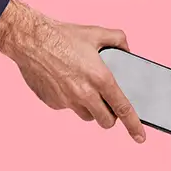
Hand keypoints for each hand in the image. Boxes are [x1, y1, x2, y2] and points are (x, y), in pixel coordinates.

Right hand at [0, 0, 145, 142]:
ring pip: (87, 115)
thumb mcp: (97, 33)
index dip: (133, 125)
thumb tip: (127, 51)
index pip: (122, 108)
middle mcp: (84, 94)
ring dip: (91, 108)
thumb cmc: (63, 36)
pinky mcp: (52, 103)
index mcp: (100, 78)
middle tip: (109, 104)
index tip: (141, 137)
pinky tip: (65, 81)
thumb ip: (119, 40)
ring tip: (85, 88)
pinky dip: (71, 99)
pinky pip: (68, 107)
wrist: (29, 40)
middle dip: (110, 116)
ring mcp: (67, 101)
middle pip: (106, 121)